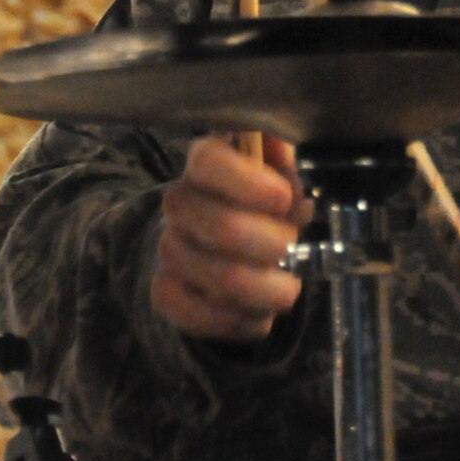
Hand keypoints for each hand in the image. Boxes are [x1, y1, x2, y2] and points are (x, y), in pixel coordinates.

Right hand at [151, 135, 311, 341]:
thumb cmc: (267, 204)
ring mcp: (169, 248)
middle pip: (220, 227)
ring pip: (219, 278)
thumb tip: (281, 140)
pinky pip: (198, 315)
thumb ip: (286, 158)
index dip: (248, 182)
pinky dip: (241, 319)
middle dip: (273, 245)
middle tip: (293, 248)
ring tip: (285, 286)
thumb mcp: (285, 174)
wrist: (236, 248)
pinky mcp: (166, 291)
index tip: (285, 198)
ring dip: (267, 290)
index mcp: (206, 162)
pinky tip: (258, 312)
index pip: (208, 162)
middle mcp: (179, 202)